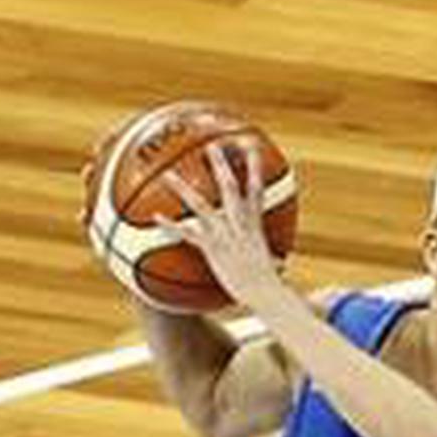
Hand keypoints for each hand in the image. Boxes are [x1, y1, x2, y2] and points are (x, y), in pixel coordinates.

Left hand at [162, 143, 287, 308]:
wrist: (264, 291)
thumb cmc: (270, 283)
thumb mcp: (273, 265)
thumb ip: (273, 259)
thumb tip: (281, 264)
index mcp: (254, 222)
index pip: (256, 187)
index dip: (253, 165)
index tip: (249, 146)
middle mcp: (238, 222)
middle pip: (228, 185)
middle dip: (220, 164)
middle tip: (210, 145)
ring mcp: (223, 233)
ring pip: (200, 204)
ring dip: (182, 188)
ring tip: (167, 174)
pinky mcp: (211, 247)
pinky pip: (186, 234)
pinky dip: (170, 226)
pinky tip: (155, 217)